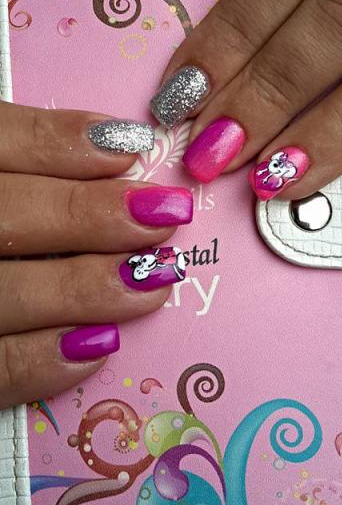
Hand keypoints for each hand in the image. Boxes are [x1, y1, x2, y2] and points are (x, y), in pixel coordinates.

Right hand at [0, 101, 191, 408]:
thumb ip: (16, 146)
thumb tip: (114, 144)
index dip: (58, 143)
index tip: (131, 147)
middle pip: (2, 219)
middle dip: (88, 216)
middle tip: (162, 215)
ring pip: (3, 295)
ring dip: (85, 289)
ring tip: (152, 281)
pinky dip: (44, 361)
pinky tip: (98, 345)